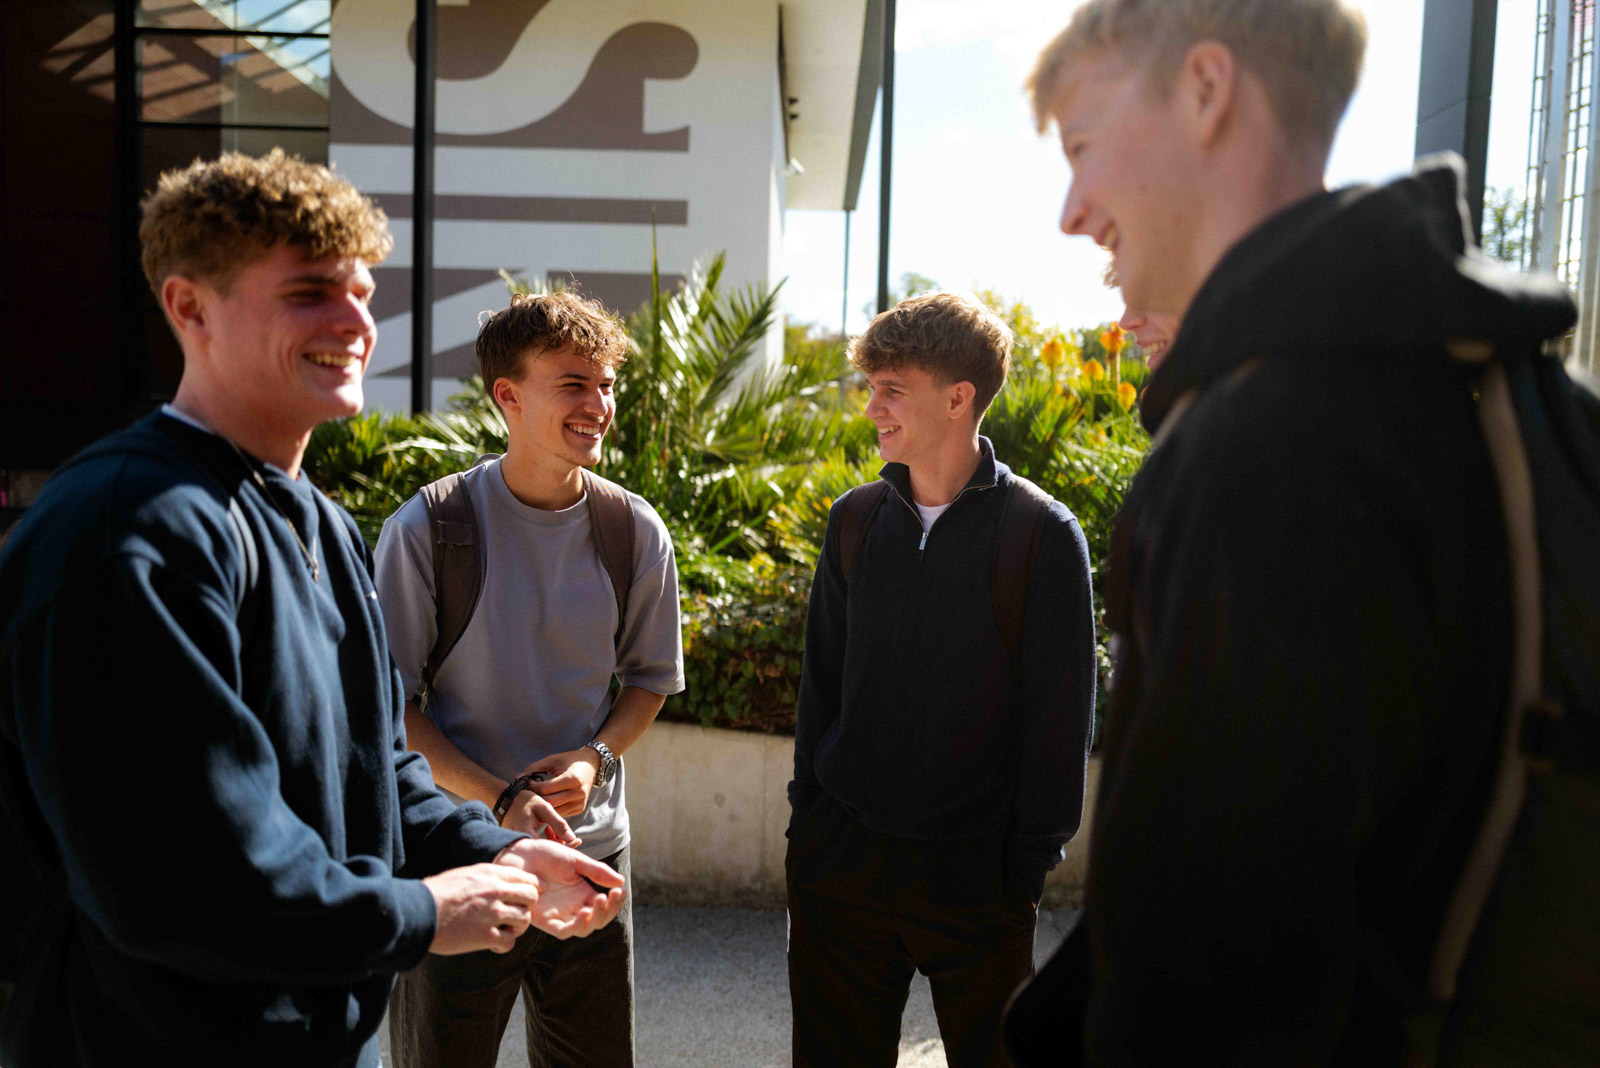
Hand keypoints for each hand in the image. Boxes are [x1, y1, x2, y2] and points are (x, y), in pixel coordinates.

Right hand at [423, 862, 542, 955]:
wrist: (420, 913)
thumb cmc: (436, 894)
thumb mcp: (464, 874)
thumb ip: (486, 877)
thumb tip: (499, 882)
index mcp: (490, 874)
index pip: (526, 878)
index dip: (530, 888)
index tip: (526, 898)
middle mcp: (496, 891)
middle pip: (531, 897)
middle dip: (525, 907)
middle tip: (513, 916)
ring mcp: (493, 913)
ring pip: (525, 920)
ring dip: (516, 928)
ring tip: (503, 931)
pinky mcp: (487, 935)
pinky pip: (510, 942)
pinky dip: (503, 945)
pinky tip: (493, 944)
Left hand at [495, 838, 625, 938]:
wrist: (519, 854)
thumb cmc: (545, 855)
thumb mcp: (575, 861)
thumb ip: (596, 871)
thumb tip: (620, 882)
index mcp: (581, 894)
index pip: (604, 906)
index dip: (615, 902)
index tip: (620, 890)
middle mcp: (572, 908)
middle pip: (596, 920)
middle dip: (608, 911)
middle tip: (611, 895)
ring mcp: (558, 915)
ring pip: (582, 929)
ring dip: (595, 918)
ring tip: (600, 901)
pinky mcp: (544, 921)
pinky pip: (563, 931)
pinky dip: (576, 926)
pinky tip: (584, 913)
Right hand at [503, 786, 580, 846]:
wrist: (505, 798)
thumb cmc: (524, 800)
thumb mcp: (544, 808)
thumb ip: (558, 823)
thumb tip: (572, 838)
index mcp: (527, 836)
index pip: (550, 849)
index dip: (566, 846)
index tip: (578, 840)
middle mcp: (520, 844)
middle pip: (546, 851)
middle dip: (560, 843)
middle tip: (572, 836)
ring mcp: (519, 844)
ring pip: (542, 848)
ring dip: (552, 841)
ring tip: (554, 828)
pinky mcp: (520, 843)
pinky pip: (536, 845)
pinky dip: (545, 839)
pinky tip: (547, 829)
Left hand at [524, 749, 599, 818]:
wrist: (591, 765)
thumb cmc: (570, 760)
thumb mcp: (553, 759)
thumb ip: (535, 767)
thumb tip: (517, 778)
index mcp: (572, 778)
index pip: (546, 789)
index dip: (533, 787)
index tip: (526, 783)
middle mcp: (578, 792)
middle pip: (549, 802)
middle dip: (535, 798)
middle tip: (527, 793)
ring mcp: (580, 802)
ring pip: (554, 811)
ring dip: (542, 806)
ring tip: (534, 798)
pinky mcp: (579, 809)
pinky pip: (560, 813)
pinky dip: (551, 809)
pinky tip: (544, 803)